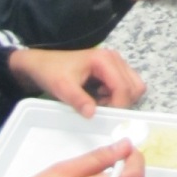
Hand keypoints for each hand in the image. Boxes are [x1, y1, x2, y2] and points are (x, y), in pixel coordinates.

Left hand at [9, 46, 145, 117]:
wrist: (42, 64)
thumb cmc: (52, 72)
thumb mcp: (62, 87)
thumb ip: (78, 100)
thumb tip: (93, 115)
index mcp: (105, 60)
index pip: (124, 87)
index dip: (118, 105)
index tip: (105, 117)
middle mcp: (115, 59)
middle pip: (134, 87)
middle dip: (121, 102)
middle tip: (102, 108)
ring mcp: (116, 63)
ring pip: (134, 86)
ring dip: (121, 99)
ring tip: (101, 103)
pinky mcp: (114, 69)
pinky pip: (127, 86)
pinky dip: (118, 96)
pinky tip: (100, 98)